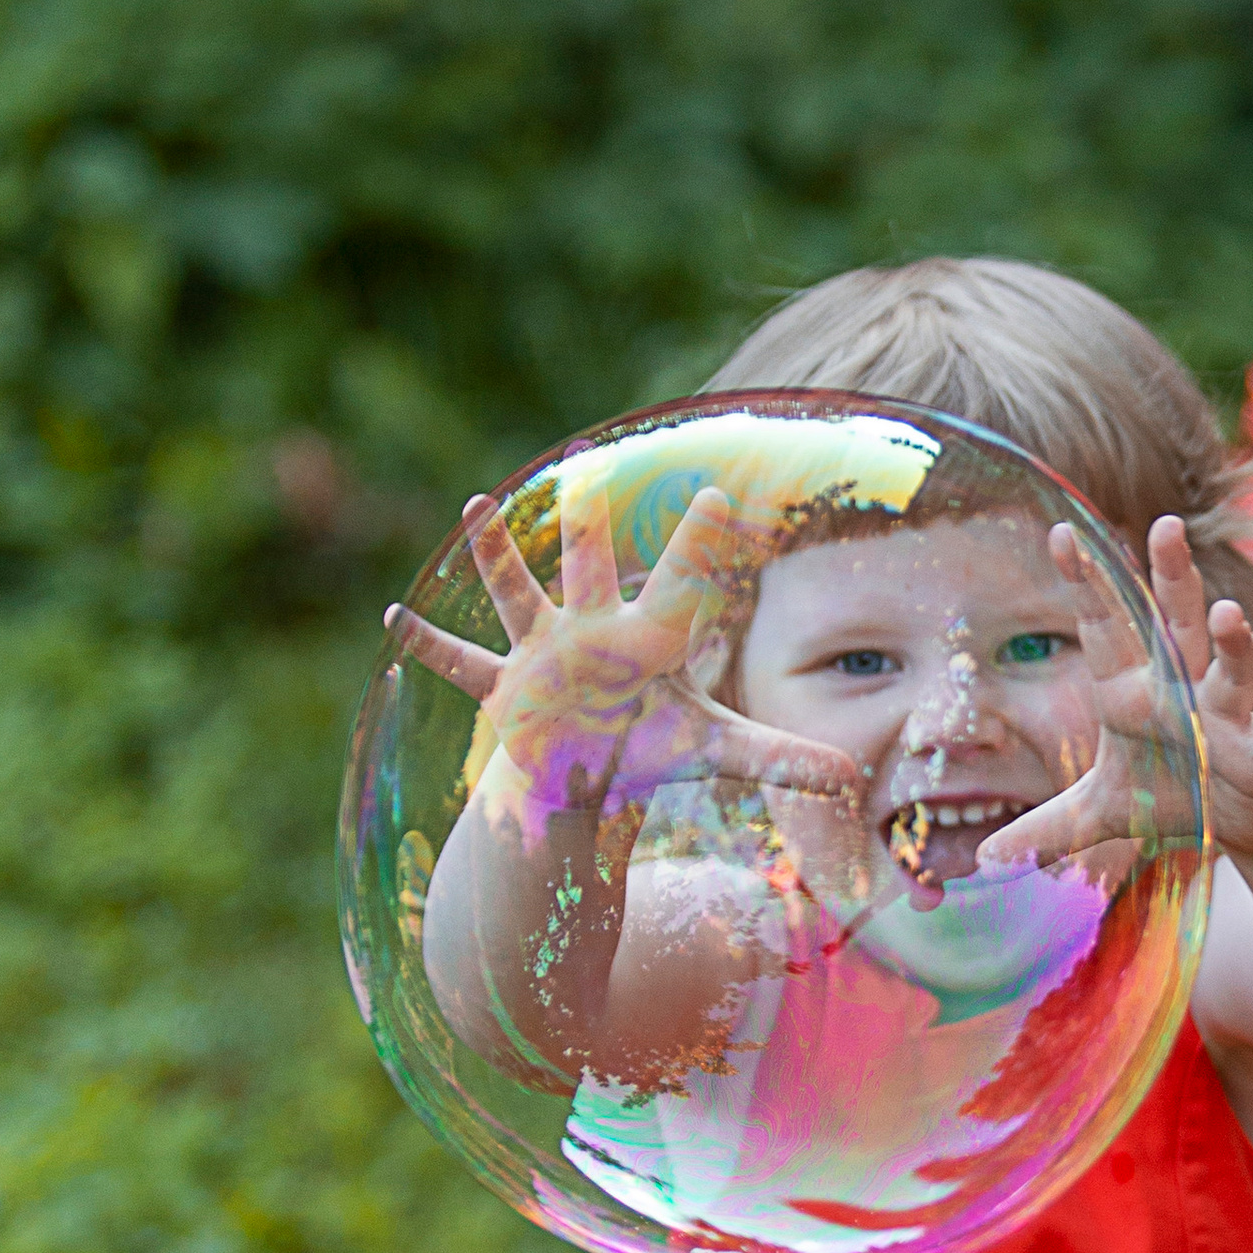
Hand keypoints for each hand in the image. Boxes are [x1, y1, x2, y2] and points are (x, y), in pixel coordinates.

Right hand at [387, 483, 858, 834]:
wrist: (587, 769)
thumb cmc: (651, 749)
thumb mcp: (718, 752)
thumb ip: (784, 759)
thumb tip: (856, 777)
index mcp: (648, 641)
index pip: (684, 588)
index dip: (702, 549)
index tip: (721, 498)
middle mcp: (595, 633)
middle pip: (594, 574)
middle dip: (590, 533)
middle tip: (588, 476)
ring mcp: (545, 655)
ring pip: (519, 597)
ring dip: (497, 556)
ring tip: (476, 504)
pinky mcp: (507, 688)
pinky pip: (463, 663)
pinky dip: (430, 646)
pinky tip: (395, 619)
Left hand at [977, 516, 1252, 883]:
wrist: (1247, 821)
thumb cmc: (1175, 793)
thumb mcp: (1102, 813)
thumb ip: (1049, 828)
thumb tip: (986, 859)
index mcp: (1136, 691)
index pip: (1108, 628)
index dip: (1088, 583)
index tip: (1062, 533)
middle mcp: (1185, 689)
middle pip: (1178, 622)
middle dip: (1173, 576)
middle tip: (1166, 525)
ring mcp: (1230, 719)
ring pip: (1233, 670)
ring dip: (1233, 644)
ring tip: (1228, 613)